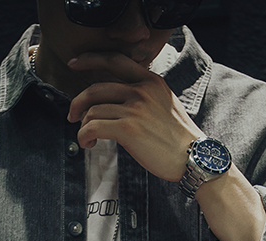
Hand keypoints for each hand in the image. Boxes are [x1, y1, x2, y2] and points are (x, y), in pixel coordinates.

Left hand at [66, 51, 202, 181]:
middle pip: (96, 88)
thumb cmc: (179, 139)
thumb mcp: (165, 104)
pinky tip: (88, 144)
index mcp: (150, 81)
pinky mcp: (128, 129)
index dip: (90, 58)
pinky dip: (84, 136)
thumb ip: (144, 96)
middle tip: (72, 115)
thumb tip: (120, 100)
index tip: (74, 63)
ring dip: (82, 126)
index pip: (115, 60)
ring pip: (92, 110)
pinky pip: (92, 127)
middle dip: (77, 102)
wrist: (194, 157)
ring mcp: (134, 108)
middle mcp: (141, 90)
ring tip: (86, 138)